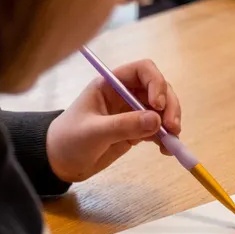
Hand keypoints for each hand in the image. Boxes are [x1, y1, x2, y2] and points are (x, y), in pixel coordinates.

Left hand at [46, 59, 181, 182]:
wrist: (61, 162)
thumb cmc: (69, 140)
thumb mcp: (94, 132)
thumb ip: (124, 125)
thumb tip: (156, 120)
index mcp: (111, 84)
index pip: (143, 70)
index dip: (156, 83)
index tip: (158, 105)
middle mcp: (125, 94)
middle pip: (159, 89)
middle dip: (170, 106)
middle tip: (172, 128)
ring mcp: (132, 112)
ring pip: (162, 110)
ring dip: (171, 122)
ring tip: (171, 142)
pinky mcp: (136, 130)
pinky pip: (158, 129)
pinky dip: (165, 138)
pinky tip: (166, 151)